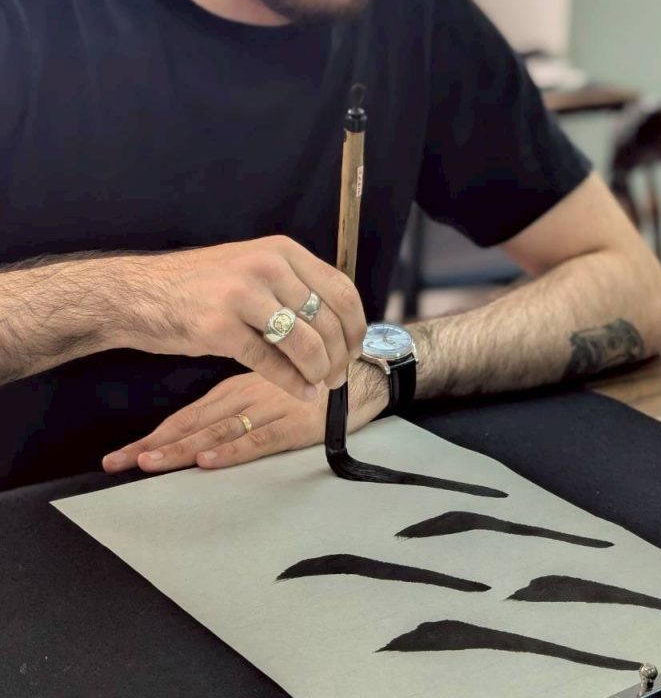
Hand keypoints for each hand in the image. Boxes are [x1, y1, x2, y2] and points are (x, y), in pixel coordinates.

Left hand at [102, 364, 388, 473]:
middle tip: (119, 462)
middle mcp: (250, 394)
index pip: (192, 411)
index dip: (158, 432)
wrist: (369, 368)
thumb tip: (207, 426)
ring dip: (183, 448)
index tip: (124, 453)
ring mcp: (272, 408)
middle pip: (196, 422)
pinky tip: (210, 459)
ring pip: (219, 430)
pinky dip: (234, 449)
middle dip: (157, 444)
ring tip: (149, 464)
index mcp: (242, 384)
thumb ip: (246, 394)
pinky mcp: (297, 424)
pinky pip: (260, 438)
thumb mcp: (274, 380)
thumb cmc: (319, 375)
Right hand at [116, 236, 366, 401]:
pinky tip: (300, 392)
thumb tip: (337, 322)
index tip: (355, 347)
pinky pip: (271, 363)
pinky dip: (292, 383)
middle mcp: (267, 266)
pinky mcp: (220, 327)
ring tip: (319, 384)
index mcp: (281, 250)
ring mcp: (243, 295)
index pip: (340, 289)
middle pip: (327, 320)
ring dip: (319, 371)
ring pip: (305, 343)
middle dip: (340, 355)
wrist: (138, 293)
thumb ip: (292, 286)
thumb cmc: (199, 287)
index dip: (355, 325)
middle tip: (338, 375)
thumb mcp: (251, 268)